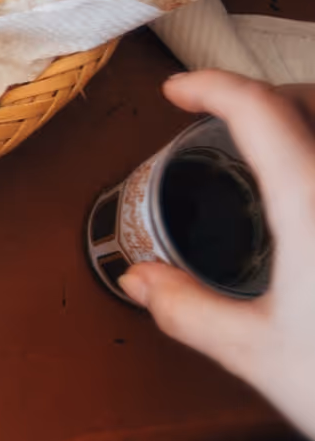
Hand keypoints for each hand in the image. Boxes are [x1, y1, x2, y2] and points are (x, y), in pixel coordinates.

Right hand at [120, 71, 314, 437]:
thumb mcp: (260, 354)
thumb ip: (191, 311)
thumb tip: (141, 281)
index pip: (261, 110)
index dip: (213, 85)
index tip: (177, 90)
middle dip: (268, 95)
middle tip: (226, 121)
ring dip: (308, 124)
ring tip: (278, 151)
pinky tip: (308, 197)